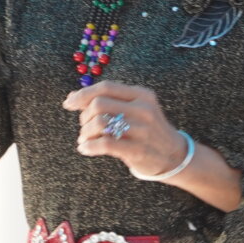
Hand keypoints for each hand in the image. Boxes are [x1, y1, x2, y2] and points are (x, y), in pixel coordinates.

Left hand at [62, 82, 187, 179]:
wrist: (174, 155)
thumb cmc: (146, 130)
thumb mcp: (136, 108)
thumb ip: (110, 100)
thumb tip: (73, 97)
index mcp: (141, 94)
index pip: (106, 87)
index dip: (83, 94)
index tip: (68, 103)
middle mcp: (143, 109)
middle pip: (99, 104)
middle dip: (84, 116)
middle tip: (84, 127)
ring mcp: (142, 130)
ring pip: (99, 123)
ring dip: (85, 133)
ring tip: (85, 139)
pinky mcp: (138, 150)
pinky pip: (105, 144)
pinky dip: (89, 146)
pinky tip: (85, 149)